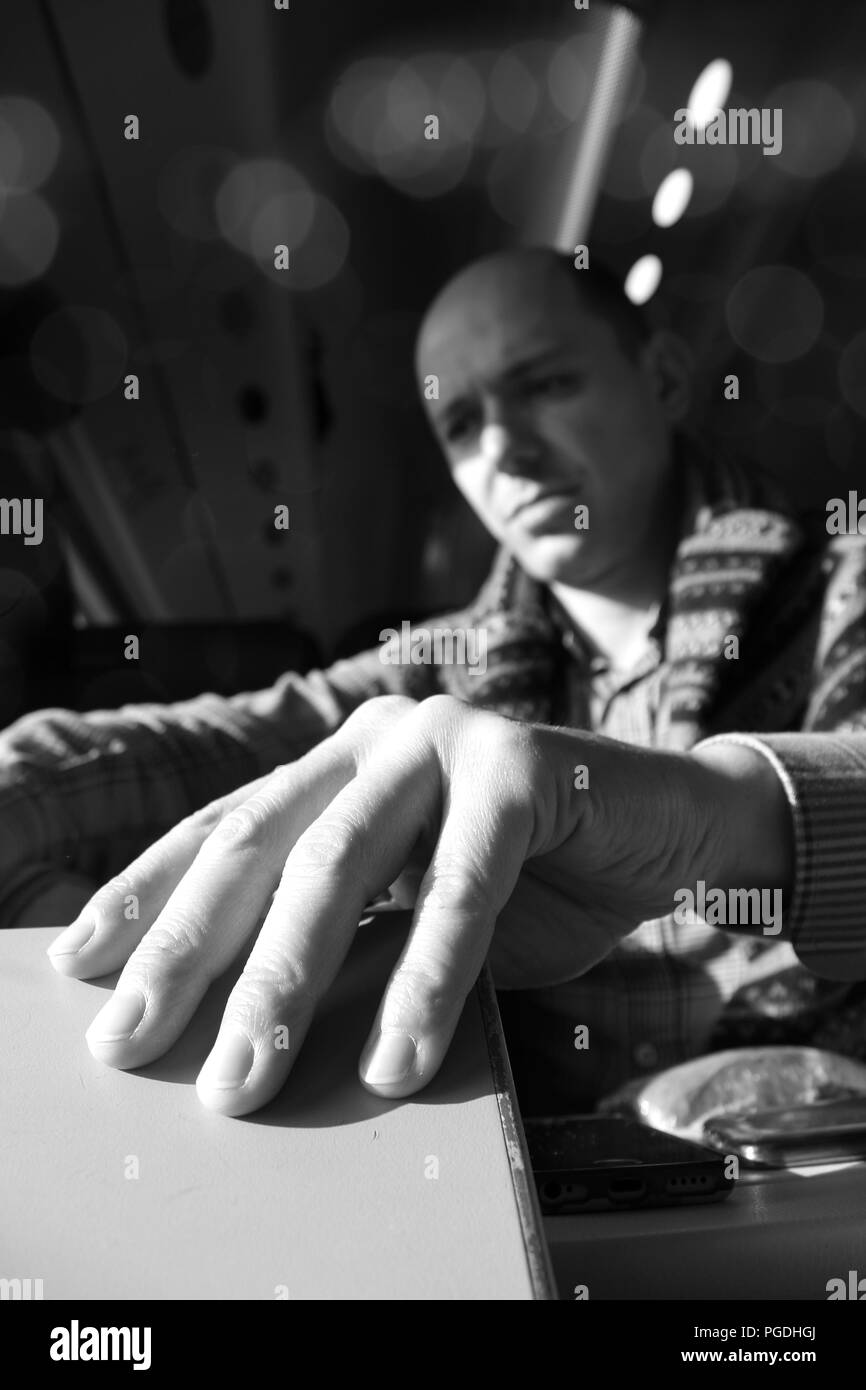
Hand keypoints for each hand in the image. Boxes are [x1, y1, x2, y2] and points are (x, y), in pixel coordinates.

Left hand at [45, 694, 784, 1114]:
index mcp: (340, 765)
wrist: (671, 828)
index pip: (228, 830)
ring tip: (246, 1074)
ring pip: (342, 864)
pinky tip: (395, 1057)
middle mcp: (376, 739)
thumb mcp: (418, 914)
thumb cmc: (538, 878)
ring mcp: (445, 741)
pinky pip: (460, 886)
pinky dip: (426, 978)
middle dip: (190, 952)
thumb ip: (349, 940)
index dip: (151, 895)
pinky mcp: (519, 765)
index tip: (85, 967)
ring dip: (288, 978)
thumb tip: (243, 1023)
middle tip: (135, 1042)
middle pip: (260, 846)